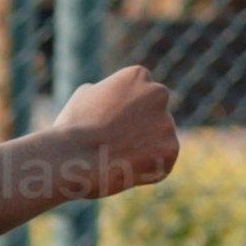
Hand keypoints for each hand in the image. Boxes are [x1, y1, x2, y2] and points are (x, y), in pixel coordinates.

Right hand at [53, 67, 179, 196]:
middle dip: (140, 128)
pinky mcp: (171, 149)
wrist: (76, 157)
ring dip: (144, 150)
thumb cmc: (74, 127)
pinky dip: (148, 170)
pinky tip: (127, 170)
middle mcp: (158, 93)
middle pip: (154, 114)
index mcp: (138, 75)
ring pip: (159, 140)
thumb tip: (110, 96)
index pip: (140, 94)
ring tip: (117, 159)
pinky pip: (162, 162)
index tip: (108, 125)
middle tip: (116, 144)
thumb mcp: (84, 96)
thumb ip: (106, 93)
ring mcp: (167, 122)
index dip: (123, 113)